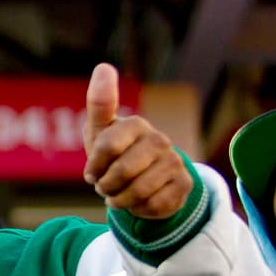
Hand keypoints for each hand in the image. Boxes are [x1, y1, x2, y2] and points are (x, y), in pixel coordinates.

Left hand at [82, 63, 191, 219]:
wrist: (142, 180)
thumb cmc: (114, 152)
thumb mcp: (100, 130)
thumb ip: (100, 103)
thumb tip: (104, 66)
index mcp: (136, 125)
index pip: (106, 147)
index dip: (94, 167)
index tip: (92, 172)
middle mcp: (160, 140)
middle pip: (121, 172)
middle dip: (106, 186)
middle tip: (105, 186)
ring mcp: (175, 162)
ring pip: (137, 191)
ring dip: (120, 200)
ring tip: (119, 194)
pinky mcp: (184, 184)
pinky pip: (153, 205)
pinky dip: (139, 209)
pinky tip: (139, 200)